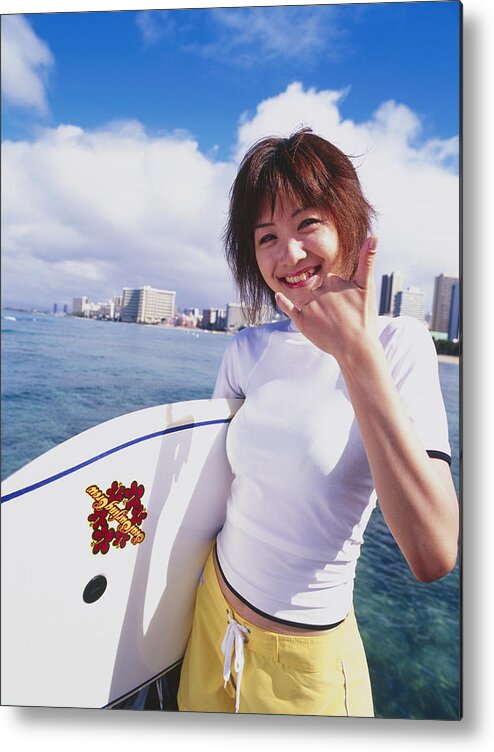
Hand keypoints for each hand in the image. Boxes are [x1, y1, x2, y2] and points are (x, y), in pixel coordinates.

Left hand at [275, 236, 378, 361]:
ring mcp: (309, 306)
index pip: (330, 279)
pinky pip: (289, 308)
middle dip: (325, 298)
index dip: (338, 292)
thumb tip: (374, 236)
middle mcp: (318, 290)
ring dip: (309, 302)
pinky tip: (278, 296)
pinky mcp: (302, 321)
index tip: (347, 305)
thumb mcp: (367, 287)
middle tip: (338, 315)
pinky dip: (283, 302)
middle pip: (317, 288)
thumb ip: (368, 260)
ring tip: (325, 318)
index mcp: (333, 280)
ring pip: (305, 298)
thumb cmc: (364, 318)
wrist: (356, 346)